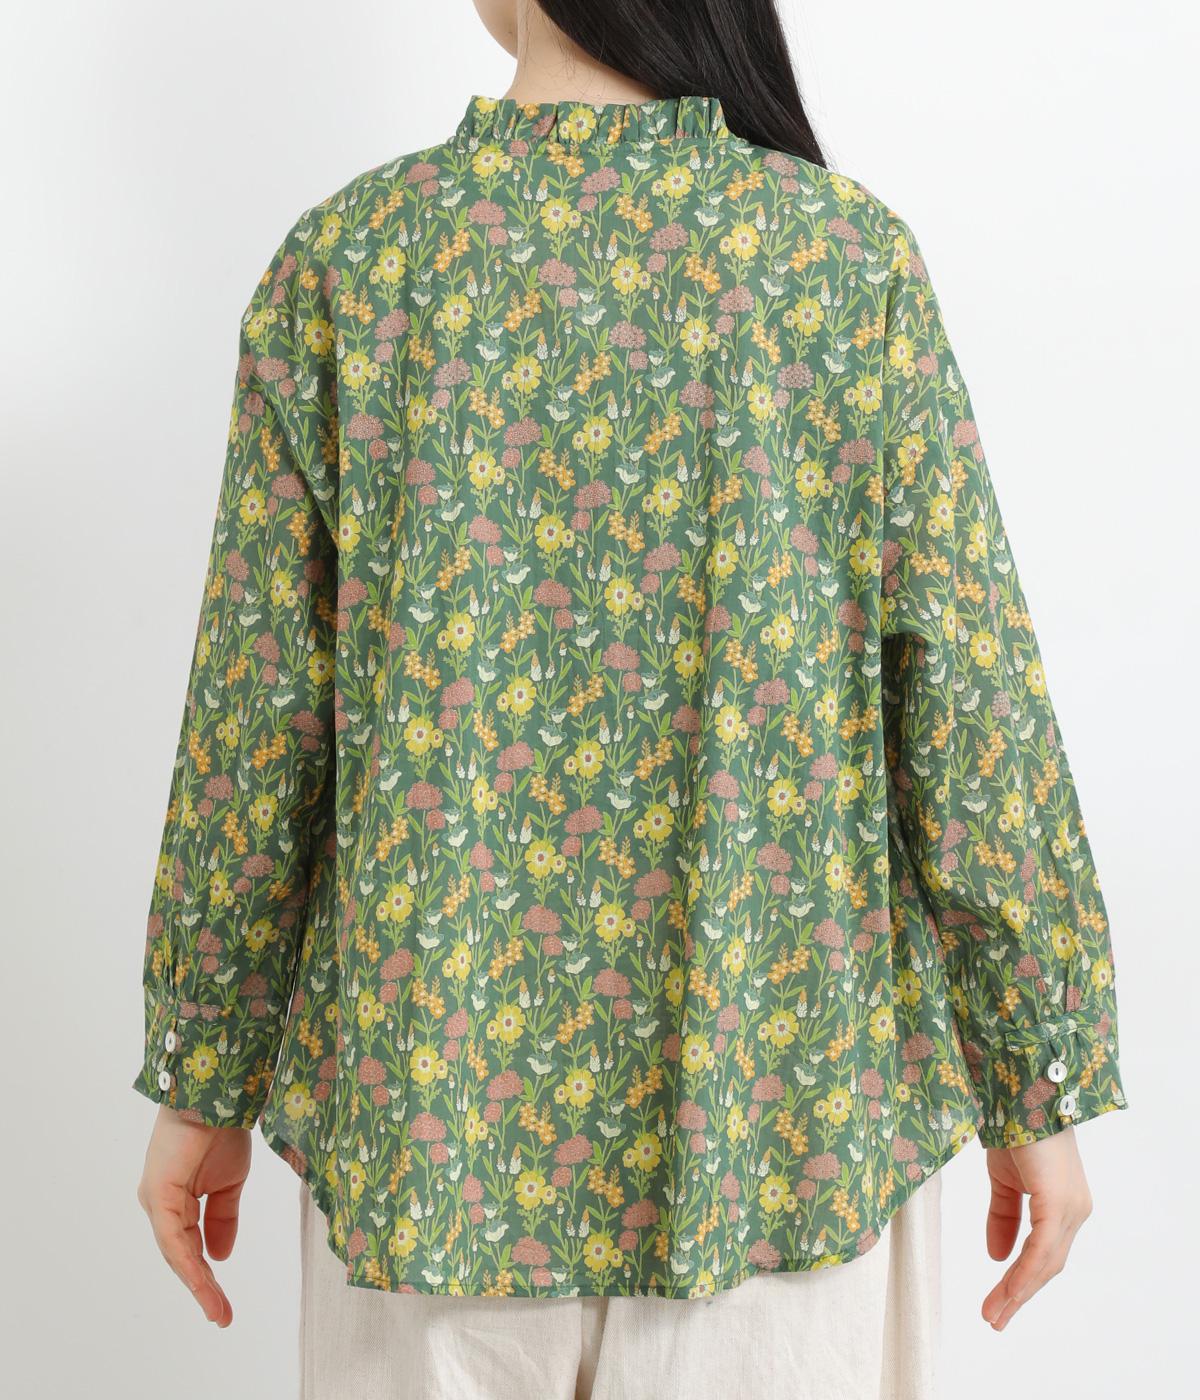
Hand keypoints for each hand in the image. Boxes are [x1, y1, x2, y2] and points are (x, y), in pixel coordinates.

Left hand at [136, 1104, 250, 1326]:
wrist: (218, 1097)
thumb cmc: (221, 1130)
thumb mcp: (229, 1183)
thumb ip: (223, 1218)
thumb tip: (221, 1256)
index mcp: (175, 1200)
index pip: (189, 1248)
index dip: (205, 1277)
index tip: (223, 1305)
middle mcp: (160, 1205)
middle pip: (180, 1257)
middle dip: (202, 1288)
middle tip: (222, 1316)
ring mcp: (157, 1200)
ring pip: (175, 1253)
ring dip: (197, 1283)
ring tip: (217, 1309)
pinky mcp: (159, 1195)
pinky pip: (173, 1237)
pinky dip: (189, 1261)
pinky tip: (203, 1279)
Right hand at [982, 1127, 1092, 1330]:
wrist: (1019, 1092)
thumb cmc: (1013, 1127)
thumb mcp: (1003, 1179)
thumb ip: (1003, 1216)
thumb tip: (997, 1256)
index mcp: (1062, 1204)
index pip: (1043, 1254)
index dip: (1021, 1281)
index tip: (998, 1305)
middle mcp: (1074, 1211)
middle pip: (1047, 1265)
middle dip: (1019, 1295)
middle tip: (994, 1318)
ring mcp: (1069, 1207)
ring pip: (1045, 1263)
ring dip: (1018, 1291)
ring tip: (994, 1313)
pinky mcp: (1057, 1201)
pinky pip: (1041, 1248)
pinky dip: (1024, 1273)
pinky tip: (1009, 1290)